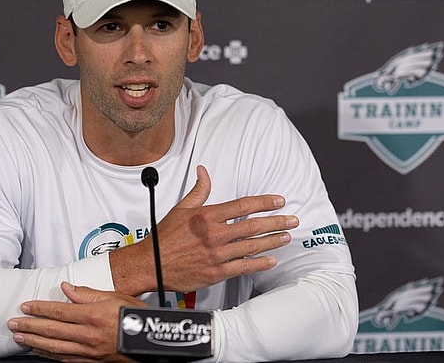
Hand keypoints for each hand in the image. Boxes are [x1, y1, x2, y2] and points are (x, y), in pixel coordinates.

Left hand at [7, 282, 146, 361]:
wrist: (151, 342)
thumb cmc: (136, 318)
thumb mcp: (116, 298)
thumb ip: (88, 293)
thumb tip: (67, 288)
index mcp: (93, 316)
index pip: (58, 311)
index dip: (39, 308)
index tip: (25, 306)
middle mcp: (88, 335)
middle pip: (51, 330)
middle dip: (29, 327)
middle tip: (13, 324)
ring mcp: (88, 351)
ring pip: (54, 348)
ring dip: (34, 342)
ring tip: (20, 338)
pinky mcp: (91, 362)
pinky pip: (64, 359)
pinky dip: (49, 355)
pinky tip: (40, 352)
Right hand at [110, 165, 298, 294]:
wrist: (151, 264)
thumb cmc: (164, 238)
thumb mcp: (180, 209)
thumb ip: (198, 191)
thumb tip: (203, 172)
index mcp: (206, 216)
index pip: (243, 205)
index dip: (264, 202)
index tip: (279, 201)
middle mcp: (214, 234)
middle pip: (253, 225)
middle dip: (277, 221)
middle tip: (292, 220)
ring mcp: (216, 254)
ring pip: (252, 246)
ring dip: (273, 241)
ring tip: (285, 237)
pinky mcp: (216, 272)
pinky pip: (243, 267)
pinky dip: (259, 263)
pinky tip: (270, 260)